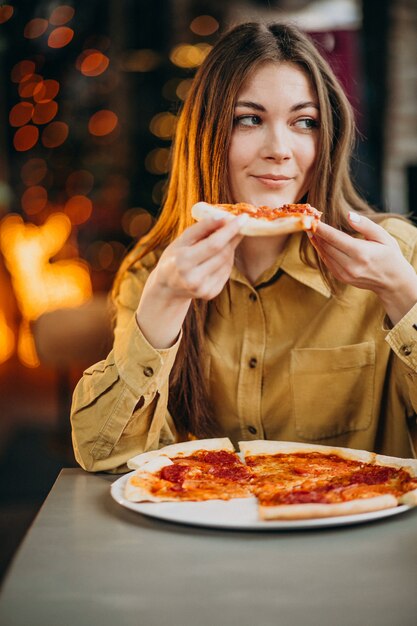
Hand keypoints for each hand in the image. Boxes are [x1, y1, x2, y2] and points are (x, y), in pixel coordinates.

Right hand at [136, 215, 246, 347]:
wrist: (168, 287)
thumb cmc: (174, 258)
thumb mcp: (181, 240)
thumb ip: (202, 228)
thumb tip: (223, 217)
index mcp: (183, 262)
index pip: (214, 244)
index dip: (230, 230)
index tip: (243, 218)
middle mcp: (193, 278)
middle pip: (223, 253)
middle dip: (233, 237)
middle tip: (238, 224)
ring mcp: (203, 289)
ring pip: (227, 262)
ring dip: (229, 247)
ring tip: (221, 241)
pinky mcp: (210, 294)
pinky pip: (226, 272)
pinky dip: (226, 260)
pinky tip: (217, 256)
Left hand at [310, 212, 416, 324]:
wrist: (393, 281)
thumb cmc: (390, 255)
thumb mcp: (383, 237)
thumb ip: (365, 225)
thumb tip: (348, 215)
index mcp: (361, 253)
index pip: (335, 238)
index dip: (321, 228)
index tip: (311, 219)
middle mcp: (351, 265)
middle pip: (326, 246)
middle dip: (316, 233)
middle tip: (308, 221)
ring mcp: (345, 274)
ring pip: (324, 254)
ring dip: (317, 241)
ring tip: (311, 229)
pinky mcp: (341, 278)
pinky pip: (327, 262)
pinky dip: (322, 251)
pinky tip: (320, 241)